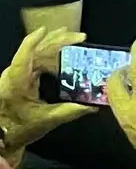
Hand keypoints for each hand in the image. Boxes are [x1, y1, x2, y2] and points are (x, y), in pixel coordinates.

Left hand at [0, 27, 89, 154]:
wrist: (3, 139)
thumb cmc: (20, 129)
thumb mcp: (46, 121)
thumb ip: (70, 111)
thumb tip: (93, 105)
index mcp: (17, 82)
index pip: (24, 54)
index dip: (35, 40)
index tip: (49, 29)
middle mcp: (14, 74)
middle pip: (35, 50)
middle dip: (58, 40)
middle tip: (80, 37)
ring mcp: (16, 75)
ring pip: (36, 53)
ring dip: (56, 45)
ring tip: (76, 40)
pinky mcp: (21, 78)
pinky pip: (37, 60)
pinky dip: (52, 55)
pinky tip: (65, 55)